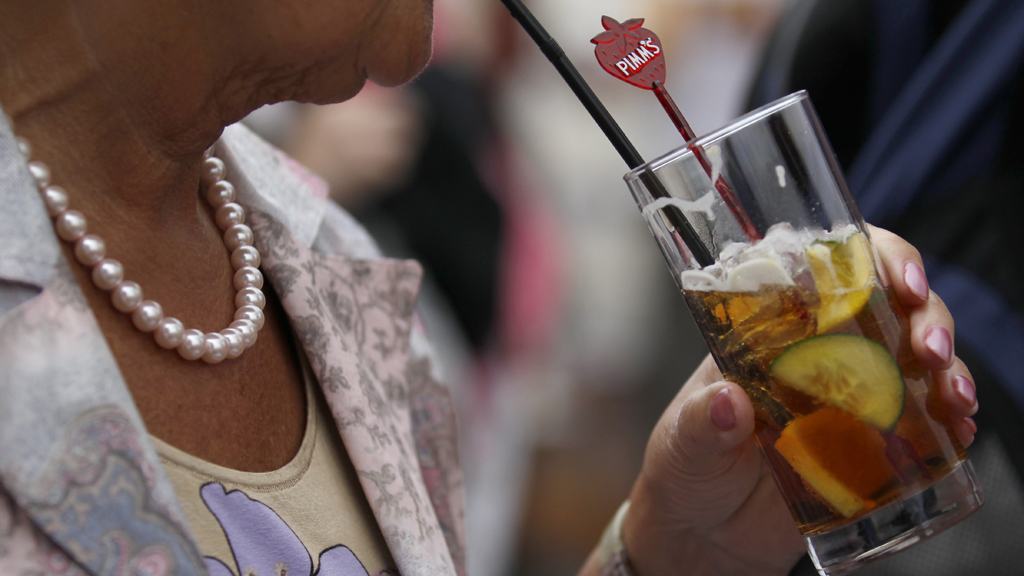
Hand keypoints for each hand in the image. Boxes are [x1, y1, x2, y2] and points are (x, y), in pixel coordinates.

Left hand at [617, 226, 978, 575]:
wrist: (703, 533)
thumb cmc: (686, 468)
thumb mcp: (685, 441)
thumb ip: (702, 423)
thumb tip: (729, 403)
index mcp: (768, 330)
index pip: (824, 268)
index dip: (869, 257)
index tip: (895, 277)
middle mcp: (816, 351)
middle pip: (888, 304)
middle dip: (924, 313)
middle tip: (930, 348)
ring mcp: (849, 394)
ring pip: (915, 354)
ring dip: (947, 364)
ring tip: (953, 395)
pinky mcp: (869, 441)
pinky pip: (924, 416)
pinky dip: (951, 416)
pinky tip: (959, 428)